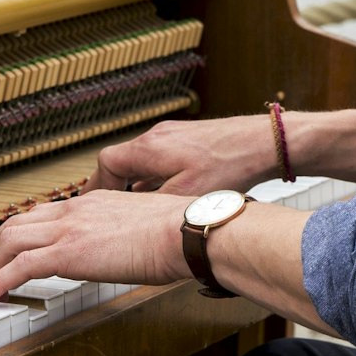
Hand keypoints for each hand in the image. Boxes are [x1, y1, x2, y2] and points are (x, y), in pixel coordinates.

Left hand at [0, 190, 191, 305]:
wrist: (184, 231)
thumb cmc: (175, 231)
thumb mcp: (138, 224)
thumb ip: (118, 233)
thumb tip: (116, 248)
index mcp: (90, 202)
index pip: (42, 213)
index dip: (18, 228)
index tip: (6, 243)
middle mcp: (74, 210)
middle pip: (17, 222)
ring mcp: (69, 229)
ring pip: (11, 240)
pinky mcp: (69, 252)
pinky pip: (20, 266)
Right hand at [90, 116, 277, 195]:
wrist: (263, 143)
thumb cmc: (229, 164)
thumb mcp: (185, 195)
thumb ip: (152, 205)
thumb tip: (131, 219)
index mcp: (149, 148)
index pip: (106, 163)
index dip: (96, 186)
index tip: (92, 205)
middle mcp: (157, 137)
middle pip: (121, 162)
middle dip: (113, 187)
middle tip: (106, 209)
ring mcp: (173, 136)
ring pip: (141, 162)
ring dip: (134, 183)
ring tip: (133, 208)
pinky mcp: (189, 140)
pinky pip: (159, 159)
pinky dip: (154, 177)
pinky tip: (164, 195)